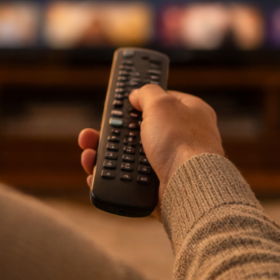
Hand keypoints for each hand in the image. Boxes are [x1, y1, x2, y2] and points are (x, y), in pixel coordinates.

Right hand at [78, 85, 223, 196]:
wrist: (189, 185)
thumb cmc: (182, 142)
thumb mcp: (161, 103)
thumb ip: (147, 93)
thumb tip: (136, 94)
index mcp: (190, 114)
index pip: (160, 103)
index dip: (138, 103)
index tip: (119, 106)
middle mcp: (182, 139)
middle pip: (139, 132)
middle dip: (113, 134)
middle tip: (94, 134)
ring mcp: (170, 163)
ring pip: (130, 158)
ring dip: (106, 156)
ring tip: (89, 155)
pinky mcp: (160, 186)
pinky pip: (130, 180)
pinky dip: (112, 178)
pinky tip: (97, 174)